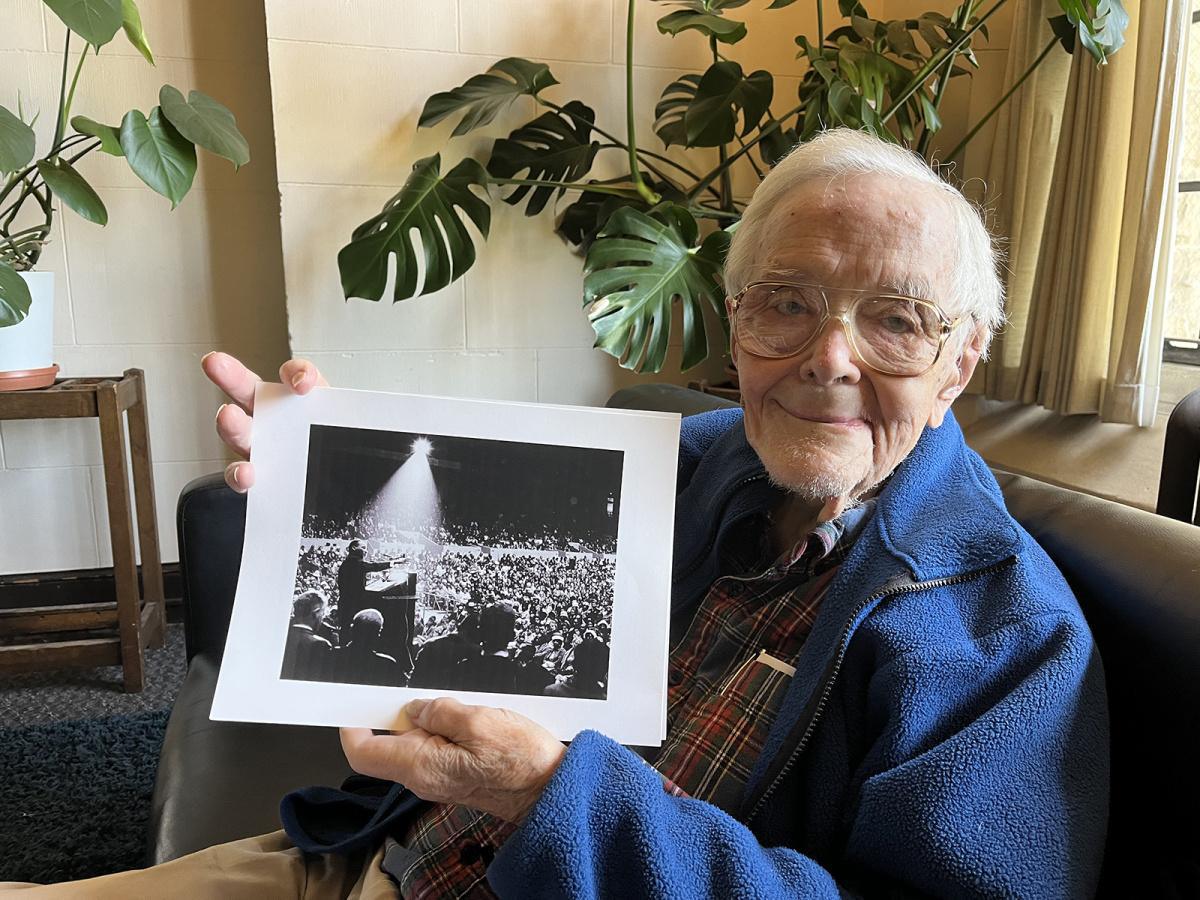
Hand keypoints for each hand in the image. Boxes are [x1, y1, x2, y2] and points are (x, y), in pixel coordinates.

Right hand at [202, 351, 327, 492]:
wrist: (341, 485)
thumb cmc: (334, 446)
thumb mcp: (341, 423)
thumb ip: (334, 407)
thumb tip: (319, 397)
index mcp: (295, 400)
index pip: (293, 375)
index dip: (295, 373)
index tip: (302, 382)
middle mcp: (271, 418)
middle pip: (246, 391)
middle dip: (231, 376)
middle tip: (217, 364)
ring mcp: (262, 447)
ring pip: (239, 433)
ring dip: (232, 424)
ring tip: (228, 417)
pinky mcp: (260, 477)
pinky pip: (243, 476)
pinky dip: (241, 474)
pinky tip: (246, 472)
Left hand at [340, 697, 565, 823]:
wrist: (549, 790)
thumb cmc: (521, 762)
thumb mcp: (480, 722)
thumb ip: (441, 711)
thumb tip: (416, 708)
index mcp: (421, 766)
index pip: (364, 752)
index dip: (353, 726)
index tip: (356, 703)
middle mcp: (424, 777)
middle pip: (390, 742)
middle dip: (405, 712)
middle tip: (433, 695)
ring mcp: (439, 777)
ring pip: (416, 741)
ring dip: (432, 719)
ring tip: (465, 709)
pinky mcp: (455, 774)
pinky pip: (436, 747)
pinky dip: (447, 728)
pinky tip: (472, 721)